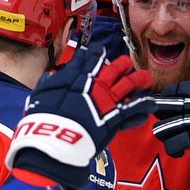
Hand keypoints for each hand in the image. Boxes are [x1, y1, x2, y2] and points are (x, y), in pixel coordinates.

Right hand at [8, 49, 154, 189]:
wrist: (54, 138)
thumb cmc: (42, 120)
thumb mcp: (39, 96)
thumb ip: (47, 84)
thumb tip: (50, 76)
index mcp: (75, 78)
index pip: (88, 60)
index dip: (95, 55)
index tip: (100, 52)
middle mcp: (93, 86)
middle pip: (112, 70)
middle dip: (121, 65)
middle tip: (126, 62)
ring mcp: (106, 100)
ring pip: (128, 85)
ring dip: (138, 80)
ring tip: (146, 78)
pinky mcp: (114, 117)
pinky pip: (134, 109)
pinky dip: (143, 106)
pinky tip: (150, 104)